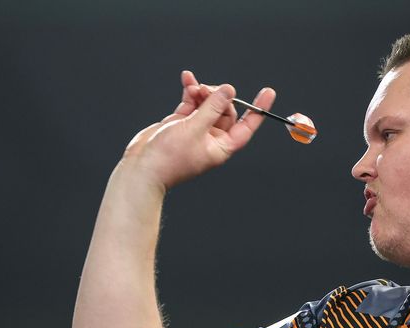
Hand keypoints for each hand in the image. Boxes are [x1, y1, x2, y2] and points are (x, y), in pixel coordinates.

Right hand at [121, 70, 276, 189]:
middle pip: (226, 110)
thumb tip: (228, 91)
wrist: (142, 167)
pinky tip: (187, 79)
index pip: (247, 126)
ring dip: (203, 92)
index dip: (258, 109)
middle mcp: (212, 138)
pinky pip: (192, 103)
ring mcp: (197, 130)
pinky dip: (190, 92)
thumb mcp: (194, 129)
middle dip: (218, 96)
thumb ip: (211, 108)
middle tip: (207, 89)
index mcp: (222, 146)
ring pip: (208, 104)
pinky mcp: (182, 123)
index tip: (268, 92)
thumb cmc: (169, 157)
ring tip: (193, 85)